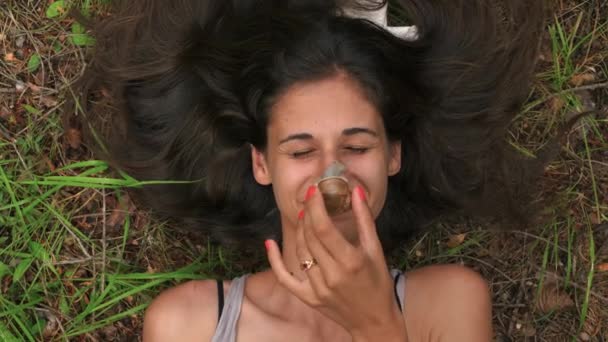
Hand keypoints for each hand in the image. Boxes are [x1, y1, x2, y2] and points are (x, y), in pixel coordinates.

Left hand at [265, 185, 406, 339]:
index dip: (315, 207)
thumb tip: (356, 191)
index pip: (324, 228)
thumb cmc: (378, 282)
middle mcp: (332, 275)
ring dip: (299, 230)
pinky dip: (275, 260)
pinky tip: (270, 242)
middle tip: (309, 201)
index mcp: (351, 261)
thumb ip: (365, 219)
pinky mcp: (308, 298)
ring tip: (304, 217)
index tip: (313, 191)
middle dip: (307, 214)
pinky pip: (285, 277)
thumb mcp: (375, 250)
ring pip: (300, 251)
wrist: (375, 320)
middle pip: (310, 237)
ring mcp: (318, 288)